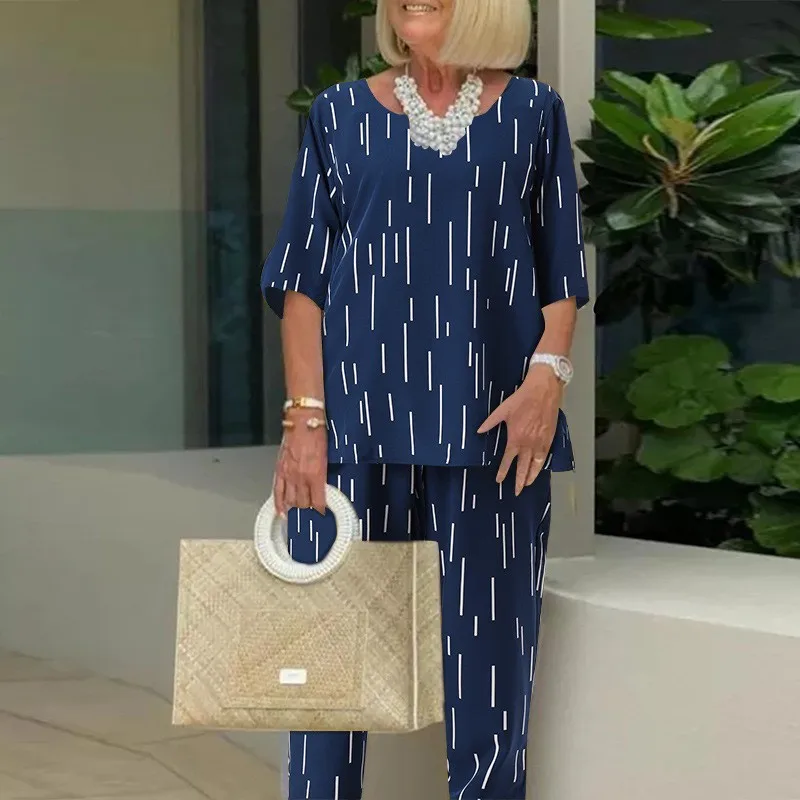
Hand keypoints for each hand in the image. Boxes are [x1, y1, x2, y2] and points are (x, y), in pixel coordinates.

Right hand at [273, 408, 327, 516]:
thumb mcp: (326, 456)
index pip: (318, 501)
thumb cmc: (316, 434)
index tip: (322, 511)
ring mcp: (288, 474)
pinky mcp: (279, 470)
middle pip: (303, 503)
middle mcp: (301, 477)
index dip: (320, 509)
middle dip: (308, 508)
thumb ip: (323, 474)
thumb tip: (322, 487)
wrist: (303, 421)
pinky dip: (278, 504)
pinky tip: (281, 511)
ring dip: (295, 507)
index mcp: (316, 474)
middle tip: (311, 510)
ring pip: (290, 500)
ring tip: (298, 511)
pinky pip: (277, 491)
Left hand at [477, 365, 562, 494]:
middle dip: (519, 480)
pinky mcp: (549, 437)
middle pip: (523, 466)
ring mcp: (540, 441)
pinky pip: (545, 455)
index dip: (503, 471)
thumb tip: (478, 431)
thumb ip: (490, 422)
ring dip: (531, 476)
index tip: (499, 480)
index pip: (508, 459)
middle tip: (516, 492)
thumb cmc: (522, 398)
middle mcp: (528, 443)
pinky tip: (539, 469)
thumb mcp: (502, 409)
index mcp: (516, 437)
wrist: (543, 390)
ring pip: (536, 464)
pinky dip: (542, 465)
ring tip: (527, 485)